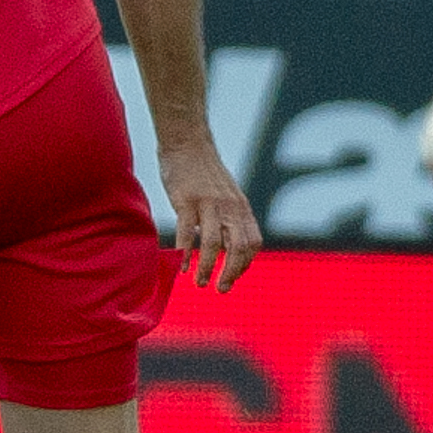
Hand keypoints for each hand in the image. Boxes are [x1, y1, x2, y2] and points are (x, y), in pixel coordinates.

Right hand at [158, 137, 261, 291]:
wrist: (188, 142)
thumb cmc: (204, 171)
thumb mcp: (226, 194)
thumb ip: (230, 217)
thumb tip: (228, 246)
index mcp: (240, 207)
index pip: (252, 243)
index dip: (244, 264)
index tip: (231, 277)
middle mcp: (229, 207)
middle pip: (237, 247)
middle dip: (230, 272)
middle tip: (220, 289)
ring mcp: (208, 204)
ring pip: (212, 243)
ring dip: (207, 267)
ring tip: (200, 283)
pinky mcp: (186, 200)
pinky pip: (187, 232)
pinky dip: (184, 253)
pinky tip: (181, 265)